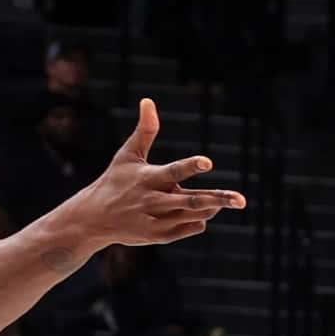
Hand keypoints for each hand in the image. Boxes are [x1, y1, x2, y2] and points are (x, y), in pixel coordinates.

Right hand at [67, 98, 244, 248]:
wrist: (93, 219)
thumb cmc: (114, 181)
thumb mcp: (127, 156)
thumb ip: (144, 130)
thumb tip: (148, 100)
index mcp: (147, 179)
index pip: (172, 172)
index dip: (190, 166)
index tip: (208, 161)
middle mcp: (152, 200)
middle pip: (190, 200)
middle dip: (217, 199)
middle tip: (241, 199)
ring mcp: (155, 220)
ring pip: (193, 214)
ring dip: (211, 207)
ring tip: (229, 201)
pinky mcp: (158, 236)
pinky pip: (191, 227)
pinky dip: (199, 219)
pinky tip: (200, 212)